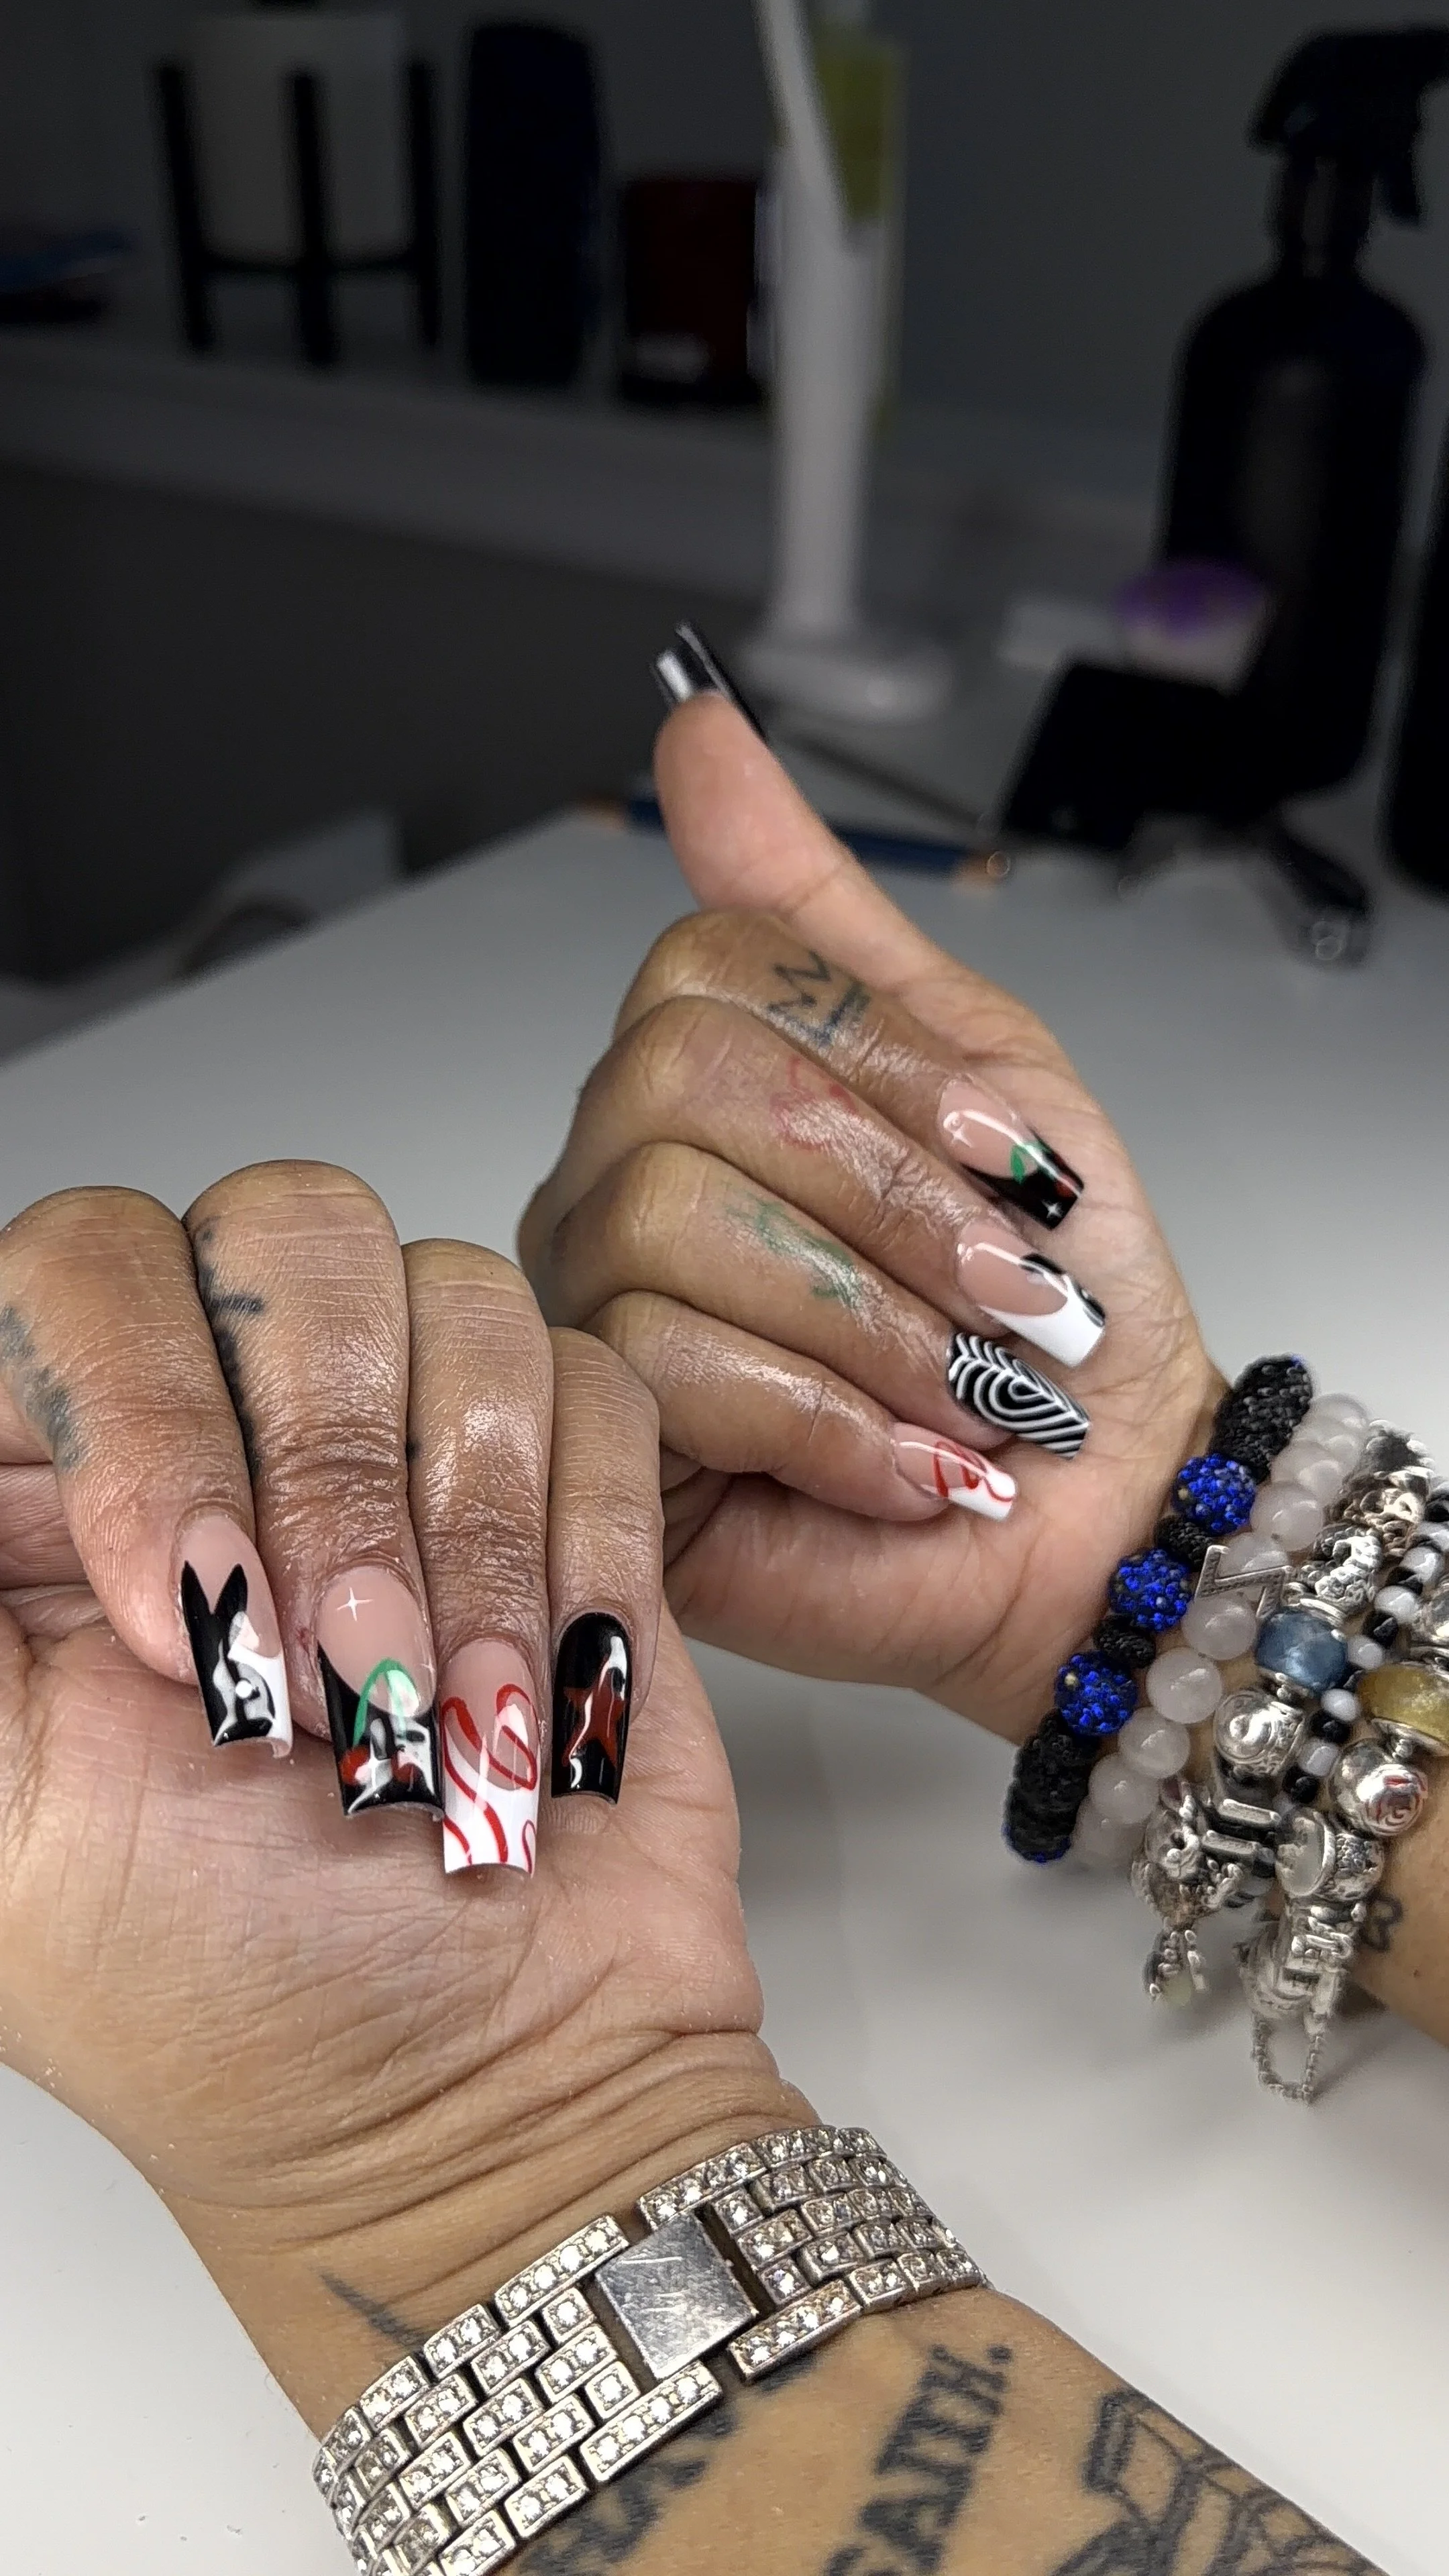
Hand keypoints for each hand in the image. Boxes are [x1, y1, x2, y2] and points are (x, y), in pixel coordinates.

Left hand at [0, 1163, 800, 2427]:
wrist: (492, 2091)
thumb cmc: (236, 2002)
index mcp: (57, 1491)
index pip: (77, 1277)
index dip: (139, 1406)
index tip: (184, 1607)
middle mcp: (231, 1433)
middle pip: (283, 1232)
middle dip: (326, 1466)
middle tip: (325, 1672)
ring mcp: (405, 1441)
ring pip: (447, 1290)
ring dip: (459, 1525)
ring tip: (431, 1709)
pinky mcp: (561, 1476)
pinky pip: (588, 1378)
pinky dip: (572, 1539)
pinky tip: (528, 1679)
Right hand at [522, 697, 1221, 1739]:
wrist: (1101, 1508)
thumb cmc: (1055, 1304)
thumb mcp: (979, 1066)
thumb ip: (825, 914)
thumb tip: (698, 729)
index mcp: (697, 1081)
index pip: (706, 971)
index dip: (876, 1056)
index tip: (1005, 1150)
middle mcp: (614, 1181)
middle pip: (680, 1083)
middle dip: (889, 1193)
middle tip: (1007, 1289)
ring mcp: (596, 1311)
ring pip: (669, 1223)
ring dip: (876, 1318)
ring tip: (968, 1394)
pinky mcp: (613, 1444)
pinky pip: (669, 1365)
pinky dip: (836, 1420)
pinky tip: (908, 1464)